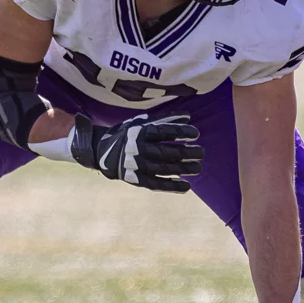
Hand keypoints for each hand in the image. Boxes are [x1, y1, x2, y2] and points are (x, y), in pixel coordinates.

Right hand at [69, 111, 202, 191]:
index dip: (181, 132)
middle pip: (167, 152)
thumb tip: (188, 116)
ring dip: (184, 169)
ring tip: (198, 167)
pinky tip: (187, 186)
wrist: (101, 152)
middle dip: (187, 153)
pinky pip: (157, 184)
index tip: (196, 133)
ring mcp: (137, 166)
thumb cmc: (127, 134)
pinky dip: (172, 186)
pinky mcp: (137, 180)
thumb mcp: (141, 123)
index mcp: (139, 132)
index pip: (164, 131)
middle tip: (202, 152)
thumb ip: (164, 120)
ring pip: (164, 169)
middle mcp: (138, 149)